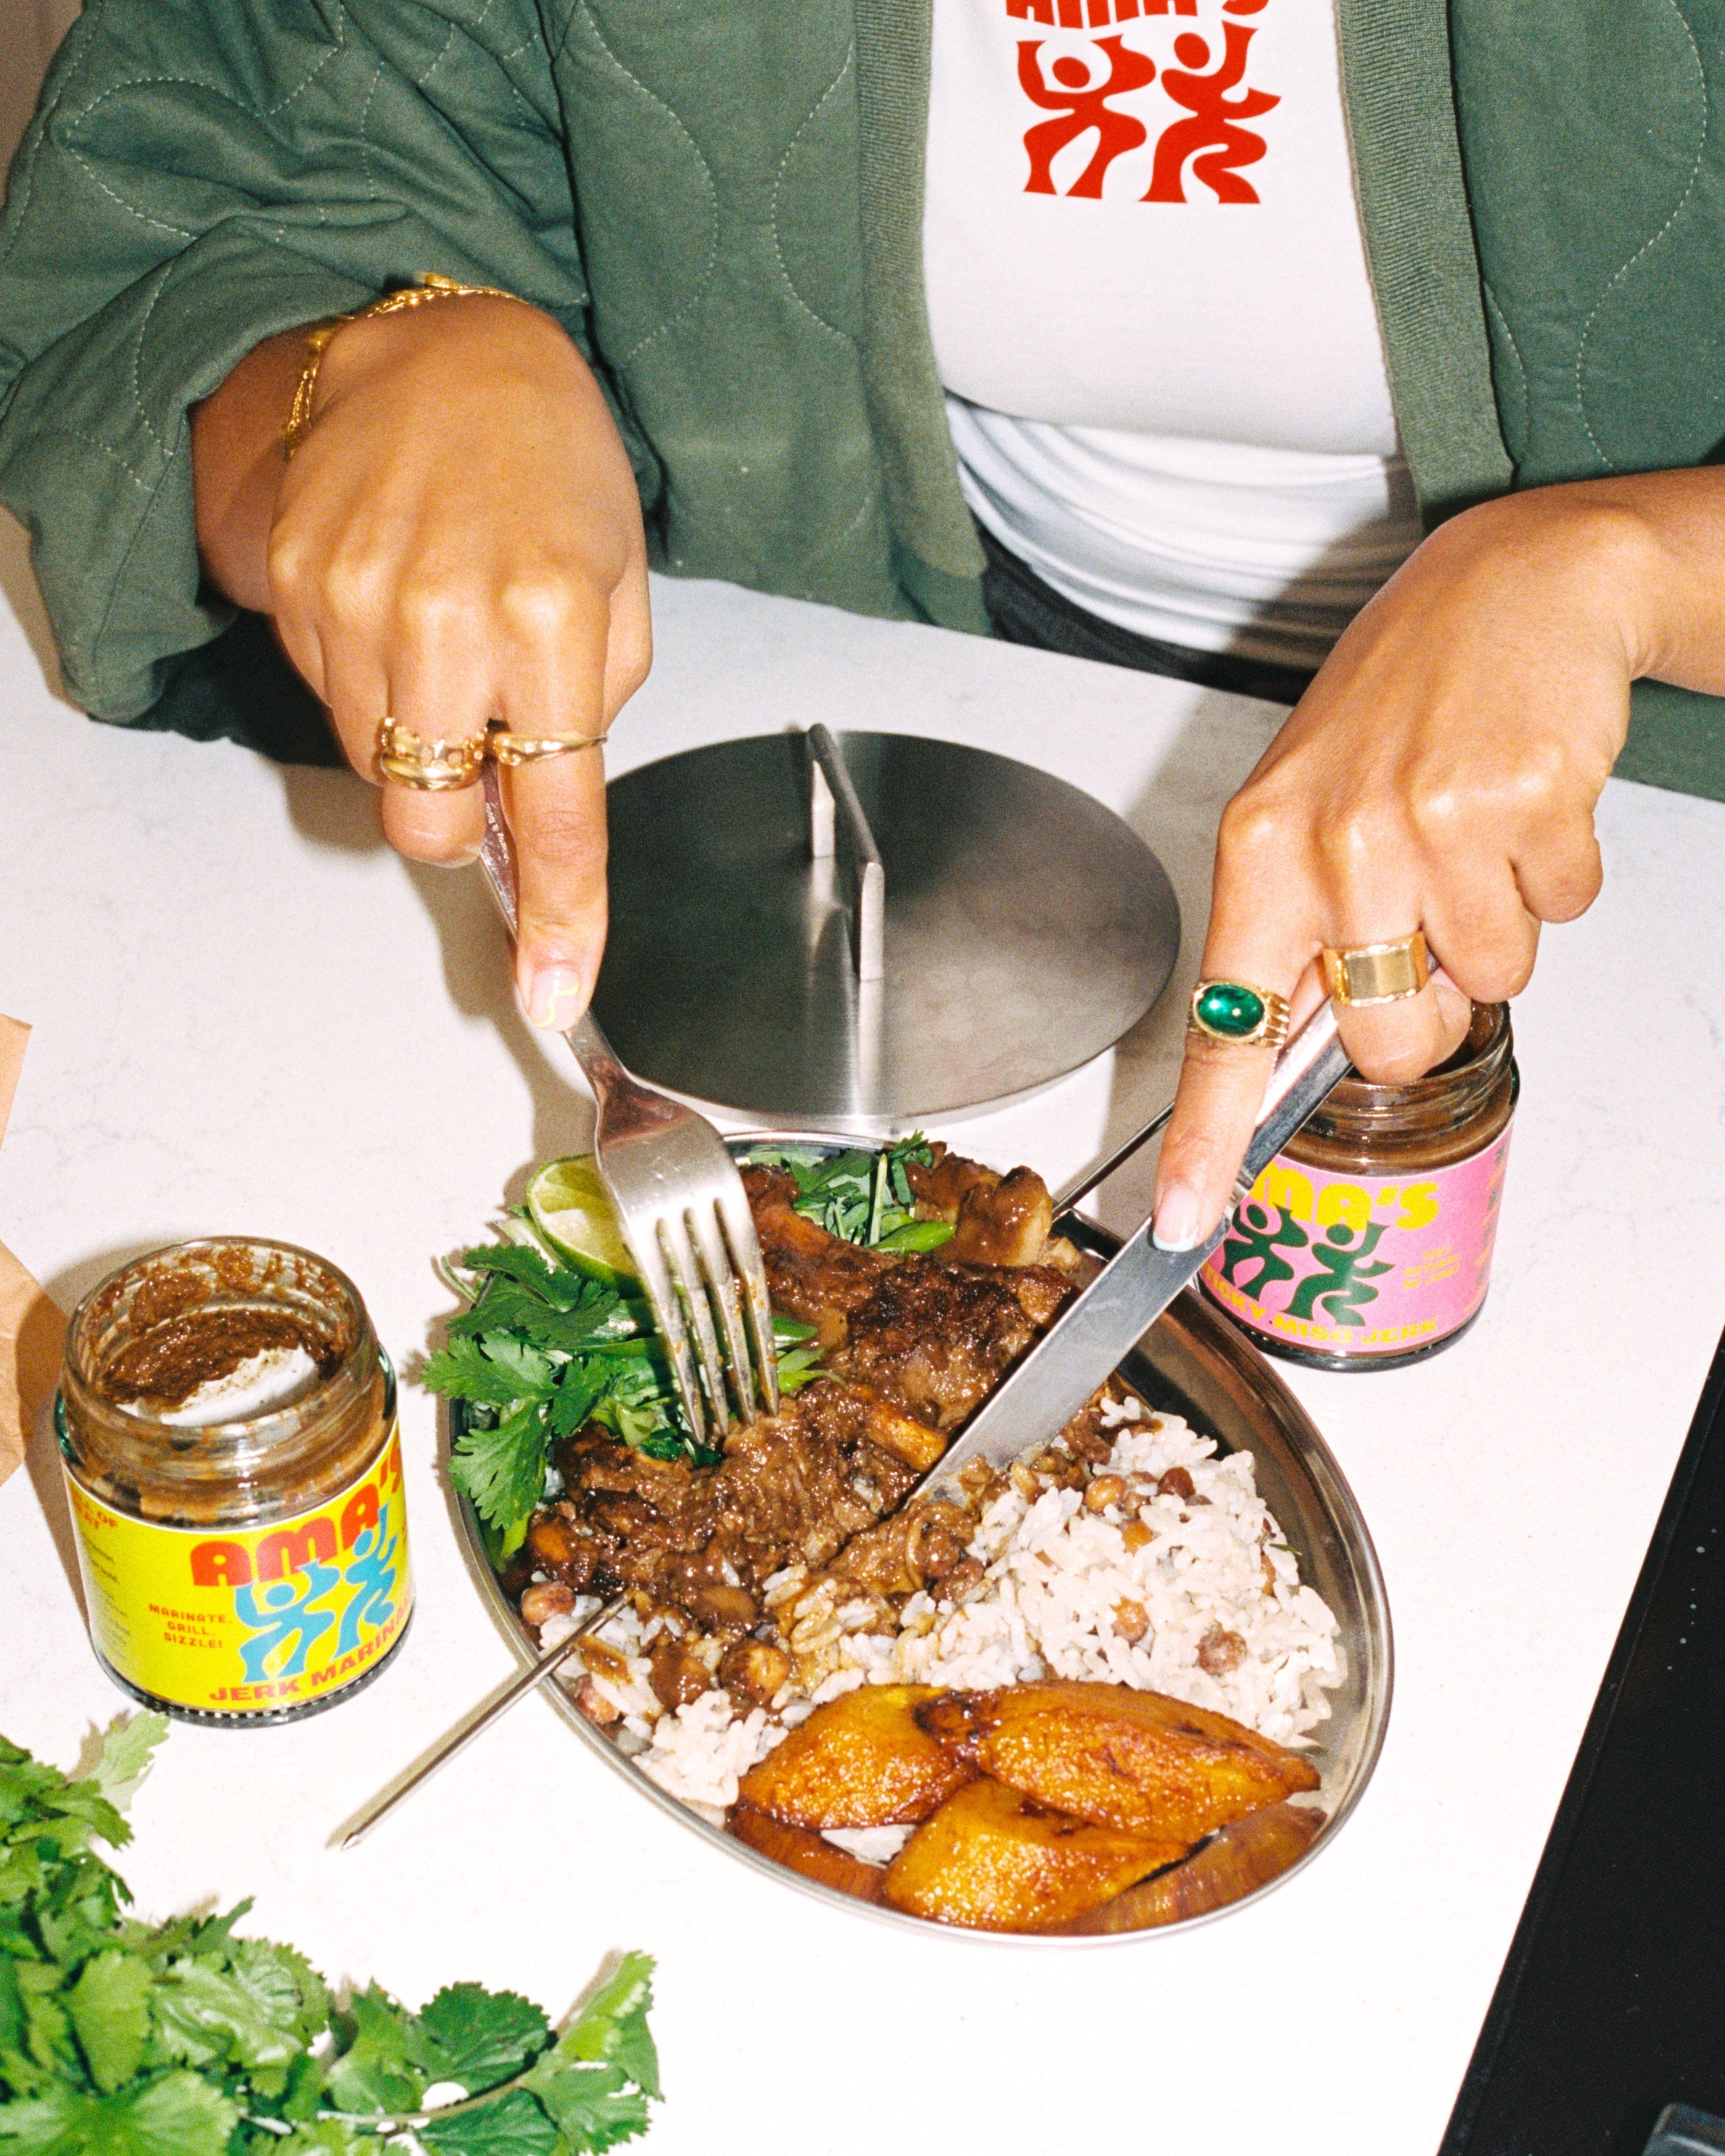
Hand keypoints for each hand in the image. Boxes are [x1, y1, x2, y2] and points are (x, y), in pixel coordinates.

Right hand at [192, 296, 649, 1028]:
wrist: (443, 353)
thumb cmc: (552, 466)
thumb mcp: (618, 587)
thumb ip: (587, 711)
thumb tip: (539, 824)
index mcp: (550, 619)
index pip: (553, 808)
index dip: (557, 912)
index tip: (552, 986)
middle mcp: (443, 616)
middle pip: (424, 820)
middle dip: (457, 817)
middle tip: (487, 746)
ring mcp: (351, 599)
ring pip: (371, 765)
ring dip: (416, 738)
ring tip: (450, 638)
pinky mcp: (293, 583)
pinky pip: (327, 696)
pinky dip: (369, 681)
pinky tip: (401, 604)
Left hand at [1149, 478, 1673, 1249]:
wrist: (1514, 585)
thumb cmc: (1405, 702)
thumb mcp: (1312, 807)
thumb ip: (1298, 931)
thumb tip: (1299, 1056)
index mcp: (1261, 850)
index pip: (1224, 1024)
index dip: (1203, 1135)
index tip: (1181, 1218)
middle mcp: (1331, 843)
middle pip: (1387, 1041)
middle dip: (1425, 1007)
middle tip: (1429, 914)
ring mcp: (1427, 826)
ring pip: (1490, 983)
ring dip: (1498, 927)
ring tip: (1474, 833)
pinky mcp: (1522, 808)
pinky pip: (1560, 917)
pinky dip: (1555, 878)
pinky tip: (1523, 804)